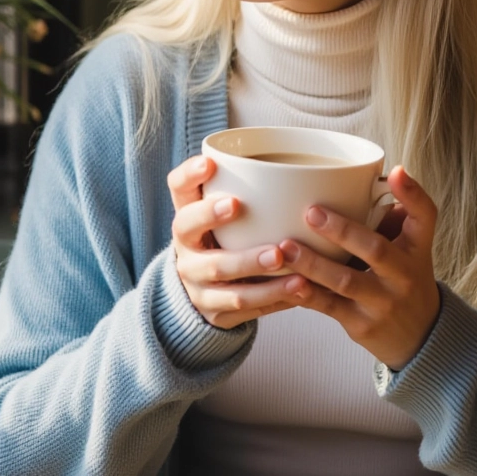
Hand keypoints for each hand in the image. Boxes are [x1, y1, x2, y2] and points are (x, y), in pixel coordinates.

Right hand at [167, 155, 297, 329]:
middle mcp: (185, 249)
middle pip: (188, 229)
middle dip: (210, 216)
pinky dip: (273, 297)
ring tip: (282, 257)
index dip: (189, 176)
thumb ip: (242, 195)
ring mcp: (197, 283)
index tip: (209, 163)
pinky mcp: (215, 312)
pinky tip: (298, 287)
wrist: (210, 296)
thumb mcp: (223, 220)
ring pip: (221, 274)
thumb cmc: (227, 244)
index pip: (178, 189)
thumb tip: (293, 164)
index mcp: (188, 218)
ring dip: (252, 265)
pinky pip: (244, 307)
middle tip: (238, 205)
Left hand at [278, 165, 440, 370]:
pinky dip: (306, 294)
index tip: (398, 172)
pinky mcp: (362, 324)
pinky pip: (329, 307)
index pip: (425, 216)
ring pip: (346, 282)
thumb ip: (391, 217)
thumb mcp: (410, 249)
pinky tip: (285, 281)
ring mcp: (383, 302)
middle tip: (311, 212)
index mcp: (416, 248)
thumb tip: (369, 177)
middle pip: (376, 250)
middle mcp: (404, 275)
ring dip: (313, 264)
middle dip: (343, 231)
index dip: (413, 194)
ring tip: (285, 247)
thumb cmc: (405, 280)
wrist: (420, 337)